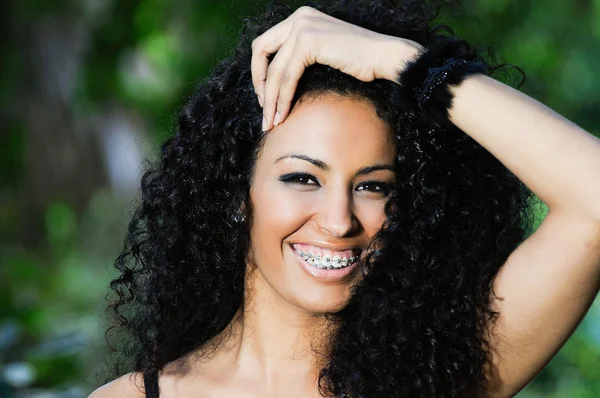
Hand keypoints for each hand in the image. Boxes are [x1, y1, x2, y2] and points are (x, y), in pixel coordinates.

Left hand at [251, 6, 422, 130]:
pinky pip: (286, 77)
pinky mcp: (309, 41)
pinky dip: (282, 99)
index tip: (265, 99)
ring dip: (270, 101)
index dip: (259, 74)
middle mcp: (298, 18)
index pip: (265, 45)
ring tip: (271, 123)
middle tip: (264, 112)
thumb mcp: (323, 54)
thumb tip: (277, 84)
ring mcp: (303, 27)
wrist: (385, 58)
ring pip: (273, 71)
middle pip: (261, 53)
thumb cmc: (360, 62)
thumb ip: (300, 59)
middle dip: (259, 86)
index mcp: (300, 18)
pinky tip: (283, 116)